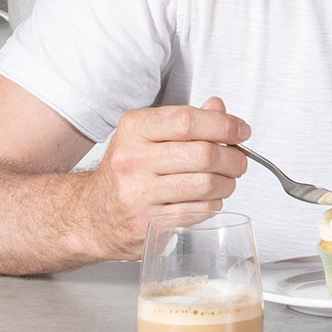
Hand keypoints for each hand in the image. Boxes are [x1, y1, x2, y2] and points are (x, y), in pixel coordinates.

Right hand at [79, 97, 250, 259]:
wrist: (90, 214)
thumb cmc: (127, 171)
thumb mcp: (147, 136)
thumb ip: (185, 121)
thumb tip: (219, 108)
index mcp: (134, 130)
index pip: (187, 121)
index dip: (223, 125)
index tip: (241, 131)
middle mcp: (132, 160)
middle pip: (203, 154)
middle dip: (233, 158)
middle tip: (239, 162)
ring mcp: (138, 194)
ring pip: (206, 185)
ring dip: (228, 184)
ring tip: (225, 181)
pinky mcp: (148, 223)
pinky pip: (198, 211)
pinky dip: (213, 204)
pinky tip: (208, 199)